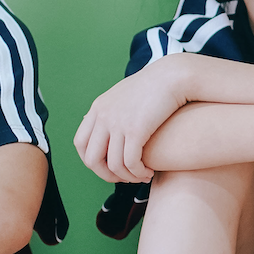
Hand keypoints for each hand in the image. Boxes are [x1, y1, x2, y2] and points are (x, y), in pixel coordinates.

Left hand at [75, 57, 191, 182]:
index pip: (80, 143)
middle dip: (106, 175)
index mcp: (98, 108)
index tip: (109, 166)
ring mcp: (118, 123)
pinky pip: (131, 162)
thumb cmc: (156, 87)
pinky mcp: (136, 129)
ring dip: (128, 177)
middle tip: (124, 178)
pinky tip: (149, 172)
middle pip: (91, 159)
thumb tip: (110, 130)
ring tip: (142, 176)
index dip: (92, 161)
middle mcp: (103, 116)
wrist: (173, 75)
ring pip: (113, 165)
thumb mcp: (126, 96)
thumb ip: (114, 112)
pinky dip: (139, 173)